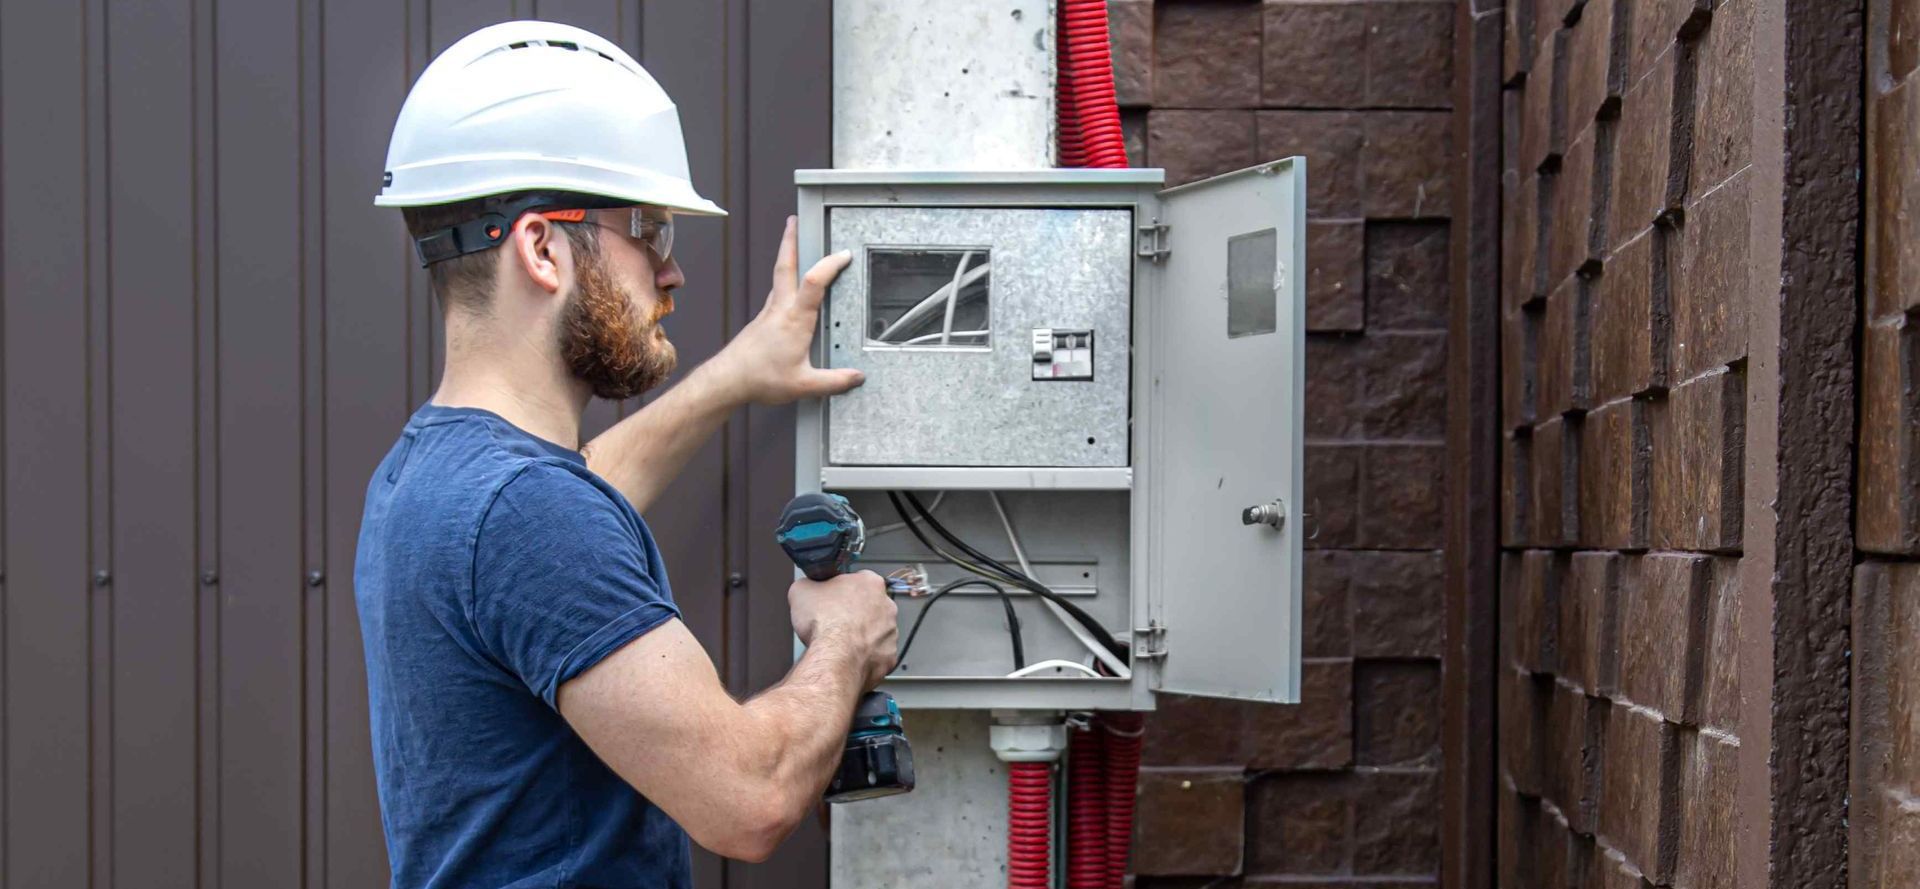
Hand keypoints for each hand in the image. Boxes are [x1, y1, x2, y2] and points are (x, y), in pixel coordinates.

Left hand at [710, 217, 864, 405]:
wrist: (727, 379)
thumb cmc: (759, 378)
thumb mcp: (804, 385)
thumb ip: (834, 381)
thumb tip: (856, 377)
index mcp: (795, 320)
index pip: (815, 281)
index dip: (830, 264)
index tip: (843, 255)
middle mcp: (780, 310)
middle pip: (786, 265)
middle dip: (790, 240)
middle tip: (794, 221)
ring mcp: (768, 313)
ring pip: (779, 276)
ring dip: (786, 257)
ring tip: (793, 245)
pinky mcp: (761, 320)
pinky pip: (776, 293)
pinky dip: (784, 281)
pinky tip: (788, 289)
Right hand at [788, 570, 898, 687]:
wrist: (834, 656)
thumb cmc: (825, 623)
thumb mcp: (801, 590)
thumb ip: (808, 584)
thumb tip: (806, 587)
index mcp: (870, 583)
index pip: (858, 580)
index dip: (841, 590)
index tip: (832, 599)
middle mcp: (887, 606)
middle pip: (870, 606)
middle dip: (854, 614)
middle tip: (834, 622)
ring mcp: (891, 632)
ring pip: (876, 632)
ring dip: (861, 635)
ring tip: (840, 642)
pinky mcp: (889, 656)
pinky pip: (877, 655)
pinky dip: (865, 656)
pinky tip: (849, 656)